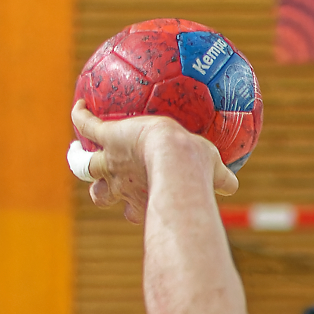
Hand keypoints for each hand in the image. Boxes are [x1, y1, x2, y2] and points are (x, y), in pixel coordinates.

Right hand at [70, 102, 236, 223]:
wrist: (174, 157)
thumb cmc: (194, 170)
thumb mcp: (212, 173)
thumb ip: (221, 179)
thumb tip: (233, 185)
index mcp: (142, 195)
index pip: (131, 208)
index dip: (131, 208)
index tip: (133, 207)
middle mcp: (123, 184)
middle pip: (101, 194)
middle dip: (102, 193)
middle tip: (105, 187)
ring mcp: (112, 161)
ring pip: (87, 166)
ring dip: (83, 160)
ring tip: (80, 150)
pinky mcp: (106, 137)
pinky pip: (85, 125)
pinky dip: (81, 116)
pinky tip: (81, 104)